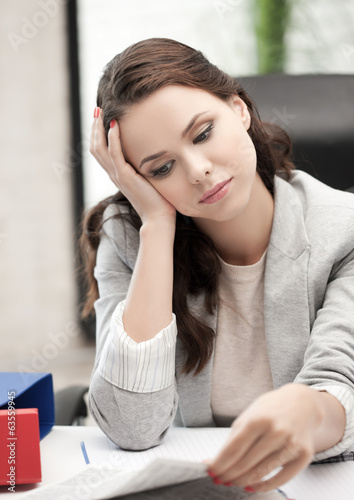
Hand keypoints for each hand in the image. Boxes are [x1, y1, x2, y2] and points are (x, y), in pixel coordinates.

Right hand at [90, 109, 175, 225]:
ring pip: (99, 149)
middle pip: (95, 147)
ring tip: (101, 112)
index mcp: (118, 174)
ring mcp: (117, 176)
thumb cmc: (158, 201)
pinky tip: (114, 125)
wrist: (158, 218)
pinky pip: (114, 154)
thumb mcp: (148, 180)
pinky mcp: (125, 177)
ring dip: (99, 129)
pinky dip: (113, 138)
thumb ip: (144, 168)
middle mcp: (114, 174)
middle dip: (94, 127)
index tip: (101, 118)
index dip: (98, 134)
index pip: (101, 151)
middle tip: (96, 110)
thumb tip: (152, 156)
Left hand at [208, 384, 322, 491]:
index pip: (234, 448)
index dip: (220, 463)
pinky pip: (281, 479)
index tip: (211, 471)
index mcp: (259, 419)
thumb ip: (234, 437)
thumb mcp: (250, 415)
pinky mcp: (304, 455)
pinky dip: (263, 486)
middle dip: (229, 474)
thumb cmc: (272, 409)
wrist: (303, 403)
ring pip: (261, 472)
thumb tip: (216, 460)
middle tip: (220, 479)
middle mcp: (276, 431)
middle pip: (246, 462)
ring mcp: (291, 444)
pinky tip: (252, 487)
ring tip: (233, 482)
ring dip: (243, 481)